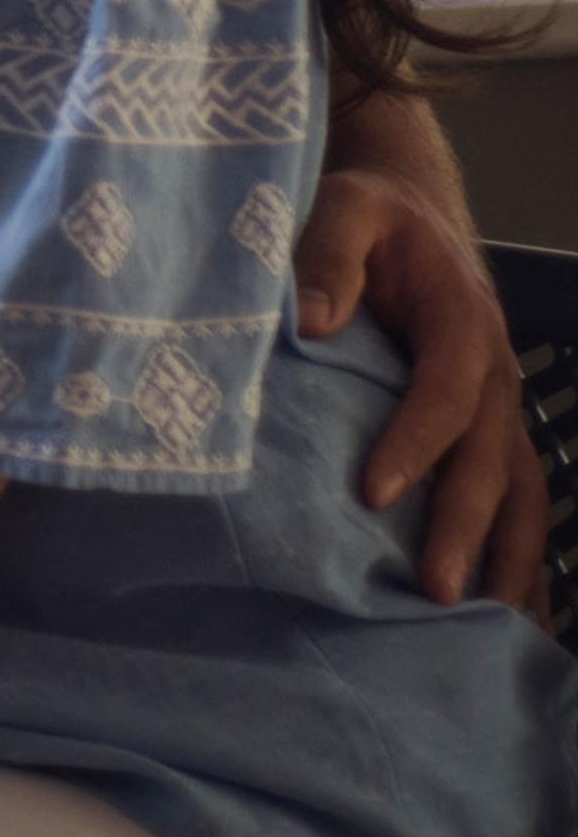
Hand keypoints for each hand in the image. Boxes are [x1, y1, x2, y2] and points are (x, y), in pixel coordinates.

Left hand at [294, 164, 547, 618]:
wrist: (413, 209)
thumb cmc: (372, 214)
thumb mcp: (345, 208)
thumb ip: (326, 255)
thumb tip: (310, 320)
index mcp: (461, 323)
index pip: (443, 395)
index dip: (414, 445)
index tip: (373, 493)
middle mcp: (494, 375)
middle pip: (489, 460)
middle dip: (464, 528)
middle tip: (432, 590)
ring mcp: (501, 408)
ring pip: (522, 494)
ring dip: (512, 561)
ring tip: (493, 628)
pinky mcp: (493, 430)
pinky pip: (521, 499)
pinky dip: (525, 557)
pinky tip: (518, 615)